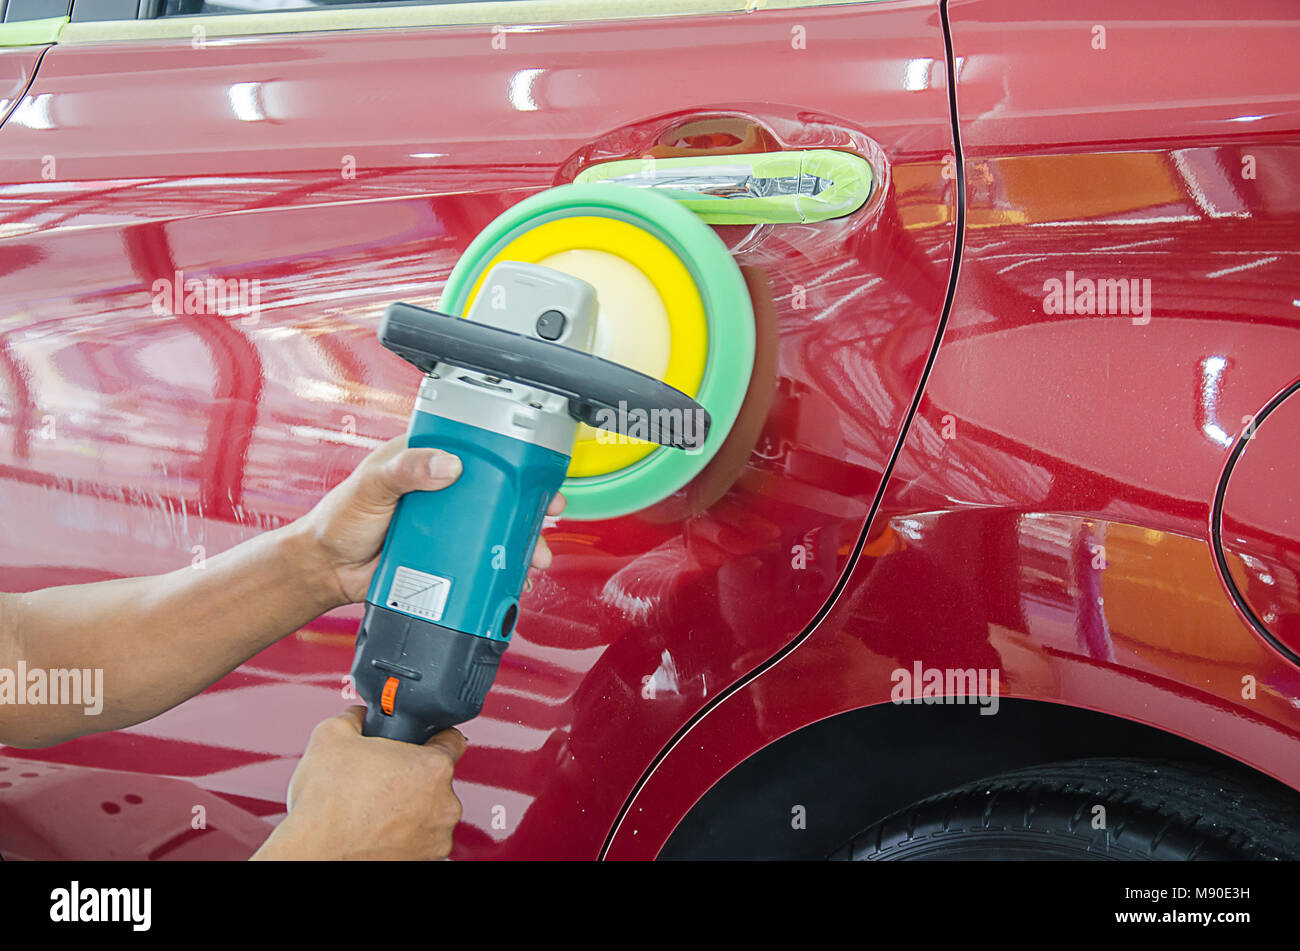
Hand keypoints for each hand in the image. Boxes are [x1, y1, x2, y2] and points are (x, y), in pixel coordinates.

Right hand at [251, 706, 467, 860]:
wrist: (311, 855)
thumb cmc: (325, 805)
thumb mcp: (332, 736)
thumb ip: (356, 717)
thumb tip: (360, 716)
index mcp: (434, 767)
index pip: (452, 739)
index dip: (432, 735)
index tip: (419, 739)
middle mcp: (445, 804)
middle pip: (436, 778)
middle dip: (412, 774)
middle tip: (381, 777)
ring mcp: (437, 837)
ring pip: (429, 810)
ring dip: (409, 806)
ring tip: (374, 806)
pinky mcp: (425, 860)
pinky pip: (420, 838)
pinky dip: (404, 833)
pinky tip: (377, 828)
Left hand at [299, 435, 565, 604]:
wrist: (326, 571)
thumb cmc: (339, 519)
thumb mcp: (371, 485)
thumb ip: (405, 470)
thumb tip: (448, 466)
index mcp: (425, 460)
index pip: (475, 450)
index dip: (509, 457)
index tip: (534, 466)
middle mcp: (442, 492)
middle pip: (496, 493)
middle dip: (528, 504)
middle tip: (549, 511)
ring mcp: (447, 527)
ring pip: (494, 530)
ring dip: (520, 542)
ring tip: (535, 555)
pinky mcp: (445, 559)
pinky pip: (480, 562)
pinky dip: (500, 570)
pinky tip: (514, 577)